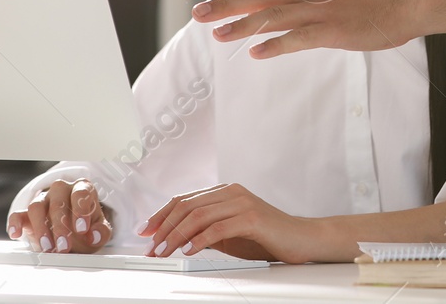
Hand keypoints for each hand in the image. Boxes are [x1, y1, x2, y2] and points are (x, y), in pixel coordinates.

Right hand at [7, 178, 111, 253]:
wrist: (74, 229)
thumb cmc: (87, 225)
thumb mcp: (99, 229)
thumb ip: (101, 231)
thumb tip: (95, 235)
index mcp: (81, 189)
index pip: (80, 193)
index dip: (80, 210)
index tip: (82, 229)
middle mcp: (61, 190)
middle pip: (57, 201)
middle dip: (60, 226)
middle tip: (64, 247)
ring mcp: (43, 200)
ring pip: (36, 206)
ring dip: (41, 228)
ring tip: (48, 248)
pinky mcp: (27, 213)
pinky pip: (18, 214)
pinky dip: (15, 223)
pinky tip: (16, 234)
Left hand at [139, 184, 326, 263]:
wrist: (300, 238)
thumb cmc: (265, 236)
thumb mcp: (228, 233)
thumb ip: (205, 230)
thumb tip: (175, 238)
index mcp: (224, 192)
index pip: (184, 199)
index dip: (161, 215)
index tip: (145, 232)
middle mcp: (231, 192)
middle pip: (187, 206)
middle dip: (163, 228)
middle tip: (151, 248)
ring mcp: (242, 202)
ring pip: (198, 216)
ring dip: (175, 236)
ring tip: (164, 253)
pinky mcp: (251, 217)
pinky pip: (218, 228)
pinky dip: (199, 240)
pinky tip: (189, 251)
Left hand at [188, 0, 423, 58]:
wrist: (405, 1)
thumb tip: (265, 4)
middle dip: (226, 2)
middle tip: (197, 12)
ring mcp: (321, 10)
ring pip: (275, 15)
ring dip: (244, 24)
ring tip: (218, 35)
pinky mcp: (334, 30)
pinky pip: (300, 38)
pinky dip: (277, 45)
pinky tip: (257, 53)